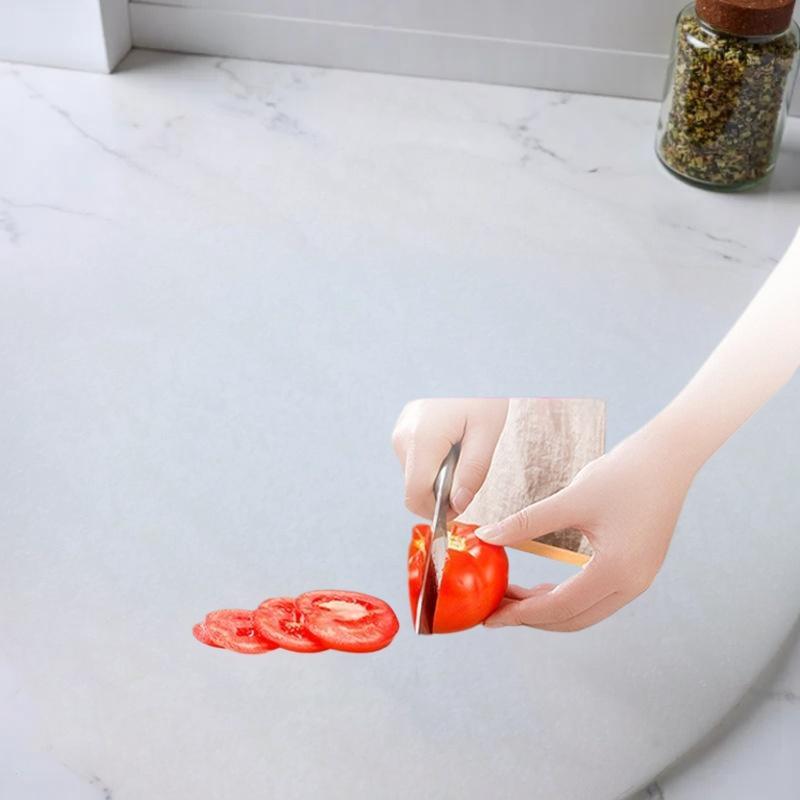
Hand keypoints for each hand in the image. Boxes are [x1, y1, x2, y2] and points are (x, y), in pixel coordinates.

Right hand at [391, 398, 508, 519]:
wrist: (471, 364)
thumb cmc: (483, 394)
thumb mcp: (487, 434)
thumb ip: (473, 473)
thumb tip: (459, 505)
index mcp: (422, 438)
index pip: (415, 495)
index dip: (435, 511)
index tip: (458, 510)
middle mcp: (403, 435)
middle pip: (415, 486)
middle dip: (440, 491)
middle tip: (468, 472)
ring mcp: (400, 429)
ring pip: (414, 474)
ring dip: (437, 475)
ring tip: (461, 449)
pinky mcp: (403, 427)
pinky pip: (414, 458)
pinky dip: (432, 461)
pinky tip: (451, 442)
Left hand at [477, 417, 696, 631]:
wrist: (667, 458)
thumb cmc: (622, 474)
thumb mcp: (570, 499)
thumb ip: (526, 522)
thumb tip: (487, 536)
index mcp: (617, 571)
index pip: (560, 607)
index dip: (520, 613)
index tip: (490, 616)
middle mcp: (632, 584)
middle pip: (572, 619)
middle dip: (530, 617)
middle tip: (494, 610)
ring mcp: (638, 579)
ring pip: (584, 611)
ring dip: (547, 608)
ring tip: (511, 597)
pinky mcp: (637, 569)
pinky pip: (596, 596)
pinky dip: (565, 596)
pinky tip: (540, 587)